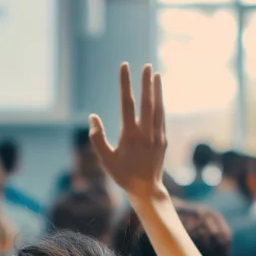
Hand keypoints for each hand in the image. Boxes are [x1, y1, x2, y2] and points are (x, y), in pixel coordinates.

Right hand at [89, 63, 167, 204]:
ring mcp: (157, 136)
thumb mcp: (105, 159)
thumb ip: (97, 138)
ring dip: (157, 90)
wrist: (146, 189)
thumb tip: (92, 117)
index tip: (124, 67)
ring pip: (157, 108)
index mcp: (130, 135)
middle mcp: (146, 133)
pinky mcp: (163, 140)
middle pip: (146, 102)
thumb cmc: (122, 175)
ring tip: (155, 74)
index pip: (127, 103)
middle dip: (145, 82)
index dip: (125, 84)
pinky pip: (162, 117)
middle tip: (145, 65)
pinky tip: (159, 96)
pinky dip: (160, 104)